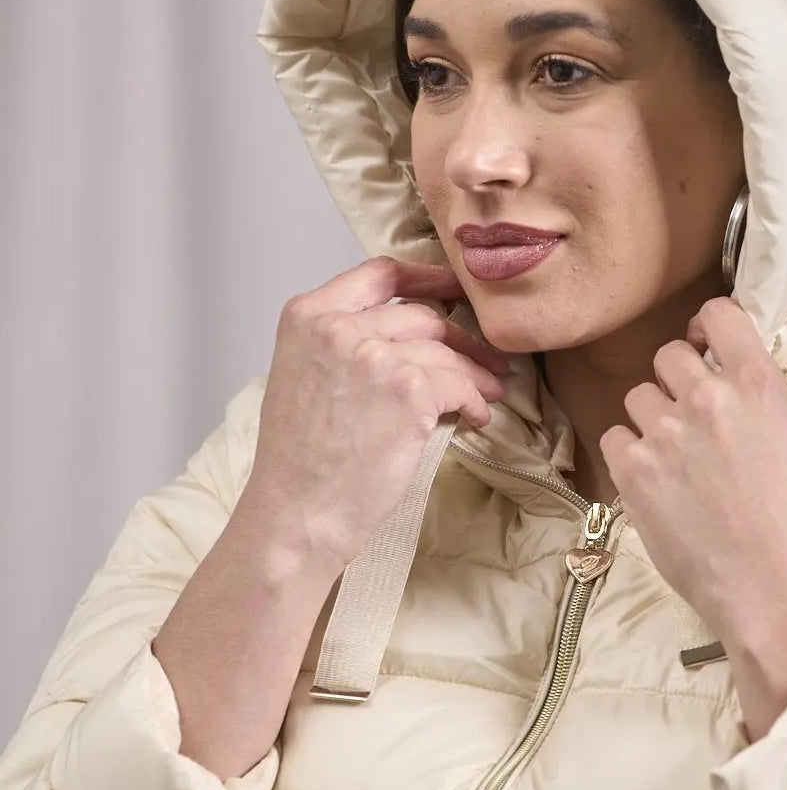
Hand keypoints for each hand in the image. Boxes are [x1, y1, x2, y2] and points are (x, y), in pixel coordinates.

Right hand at [239, 256, 511, 574]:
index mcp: (307, 316)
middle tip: (483, 359)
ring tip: (487, 393)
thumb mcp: (303, 378)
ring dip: (474, 372)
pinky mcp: (410, 390)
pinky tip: (475, 418)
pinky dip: (474, 401)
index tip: (454, 290)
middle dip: (460, 337)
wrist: (296, 516)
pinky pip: (459, 385)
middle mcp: (339, 326)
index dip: (427, 278)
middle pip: (420, 314)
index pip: (379, 274)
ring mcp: (375, 355)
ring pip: (445, 351)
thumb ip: (342, 344)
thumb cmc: (299, 464)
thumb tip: (405, 338)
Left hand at [597, 295, 786, 648]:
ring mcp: (666, 432)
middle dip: (676, 380)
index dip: (707, 327)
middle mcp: (709, 397)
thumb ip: (754, 399)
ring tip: (674, 458)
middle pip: (669, 354)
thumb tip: (721, 377)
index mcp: (759, 384)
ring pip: (638, 395)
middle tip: (691, 418)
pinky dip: (628, 453)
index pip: (719, 314)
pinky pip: (614, 436)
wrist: (767, 584)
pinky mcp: (632, 468)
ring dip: (651, 418)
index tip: (705, 348)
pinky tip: (653, 479)